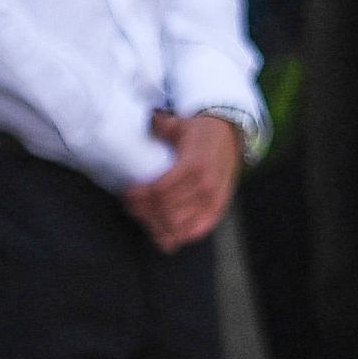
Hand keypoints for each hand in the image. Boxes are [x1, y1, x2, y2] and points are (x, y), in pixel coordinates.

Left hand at [123, 112, 240, 252]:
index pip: (160, 190)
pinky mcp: (216, 210)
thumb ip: (160, 125)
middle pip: (165, 210)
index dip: (139, 196)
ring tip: (143, 217)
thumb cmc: (201, 131)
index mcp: (194, 164)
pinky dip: (176, 237)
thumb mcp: (181, 124)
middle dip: (142, 211)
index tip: (127, 193)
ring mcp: (212, 200)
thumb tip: (146, 121)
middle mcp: (205, 185)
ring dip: (155, 225)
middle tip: (130, 205)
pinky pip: (195, 232)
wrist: (231, 136)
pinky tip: (161, 235)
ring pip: (177, 225)